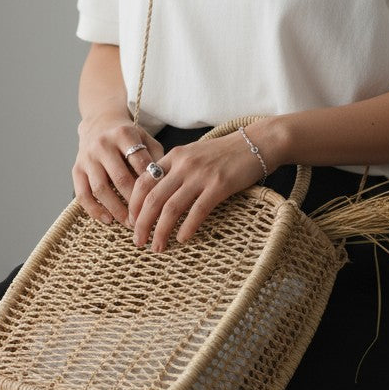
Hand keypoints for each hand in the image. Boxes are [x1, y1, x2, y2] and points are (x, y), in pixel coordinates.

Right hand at [72, 114, 164, 225]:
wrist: (99, 123)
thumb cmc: (128, 136)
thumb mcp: (146, 139)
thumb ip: (157, 158)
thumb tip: (166, 185)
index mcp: (124, 134)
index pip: (139, 162)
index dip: (150, 184)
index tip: (160, 201)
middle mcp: (103, 144)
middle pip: (120, 178)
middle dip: (134, 202)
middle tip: (147, 219)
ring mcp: (88, 157)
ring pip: (100, 189)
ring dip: (116, 210)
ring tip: (130, 223)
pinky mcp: (76, 169)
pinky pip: (82, 194)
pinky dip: (94, 209)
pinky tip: (107, 219)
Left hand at [126, 132, 266, 252]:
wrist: (257, 143)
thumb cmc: (225, 152)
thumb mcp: (193, 154)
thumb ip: (175, 169)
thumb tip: (157, 194)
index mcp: (174, 157)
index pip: (143, 182)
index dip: (134, 205)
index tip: (131, 222)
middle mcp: (183, 165)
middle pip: (153, 198)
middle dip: (141, 223)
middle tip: (138, 241)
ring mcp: (201, 175)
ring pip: (171, 208)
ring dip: (161, 231)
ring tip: (157, 247)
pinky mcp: (219, 186)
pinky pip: (197, 211)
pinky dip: (187, 228)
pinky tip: (182, 239)